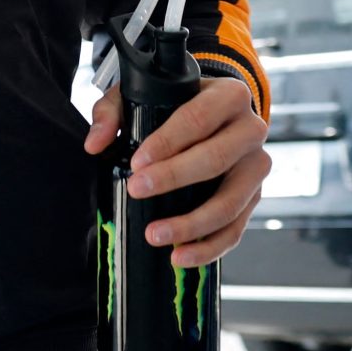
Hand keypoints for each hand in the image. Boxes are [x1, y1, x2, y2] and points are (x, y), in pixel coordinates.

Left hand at [85, 75, 268, 268]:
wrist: (219, 116)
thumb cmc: (179, 104)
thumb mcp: (144, 94)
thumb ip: (112, 112)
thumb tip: (95, 144)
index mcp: (229, 96)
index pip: (199, 118)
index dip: (168, 142)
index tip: (138, 162)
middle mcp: (251, 130)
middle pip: (217, 158)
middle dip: (174, 177)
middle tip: (137, 190)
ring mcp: (256, 166)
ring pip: (230, 201)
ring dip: (191, 223)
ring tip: (155, 234)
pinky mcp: (254, 196)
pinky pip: (236, 228)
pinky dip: (208, 247)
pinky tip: (180, 255)